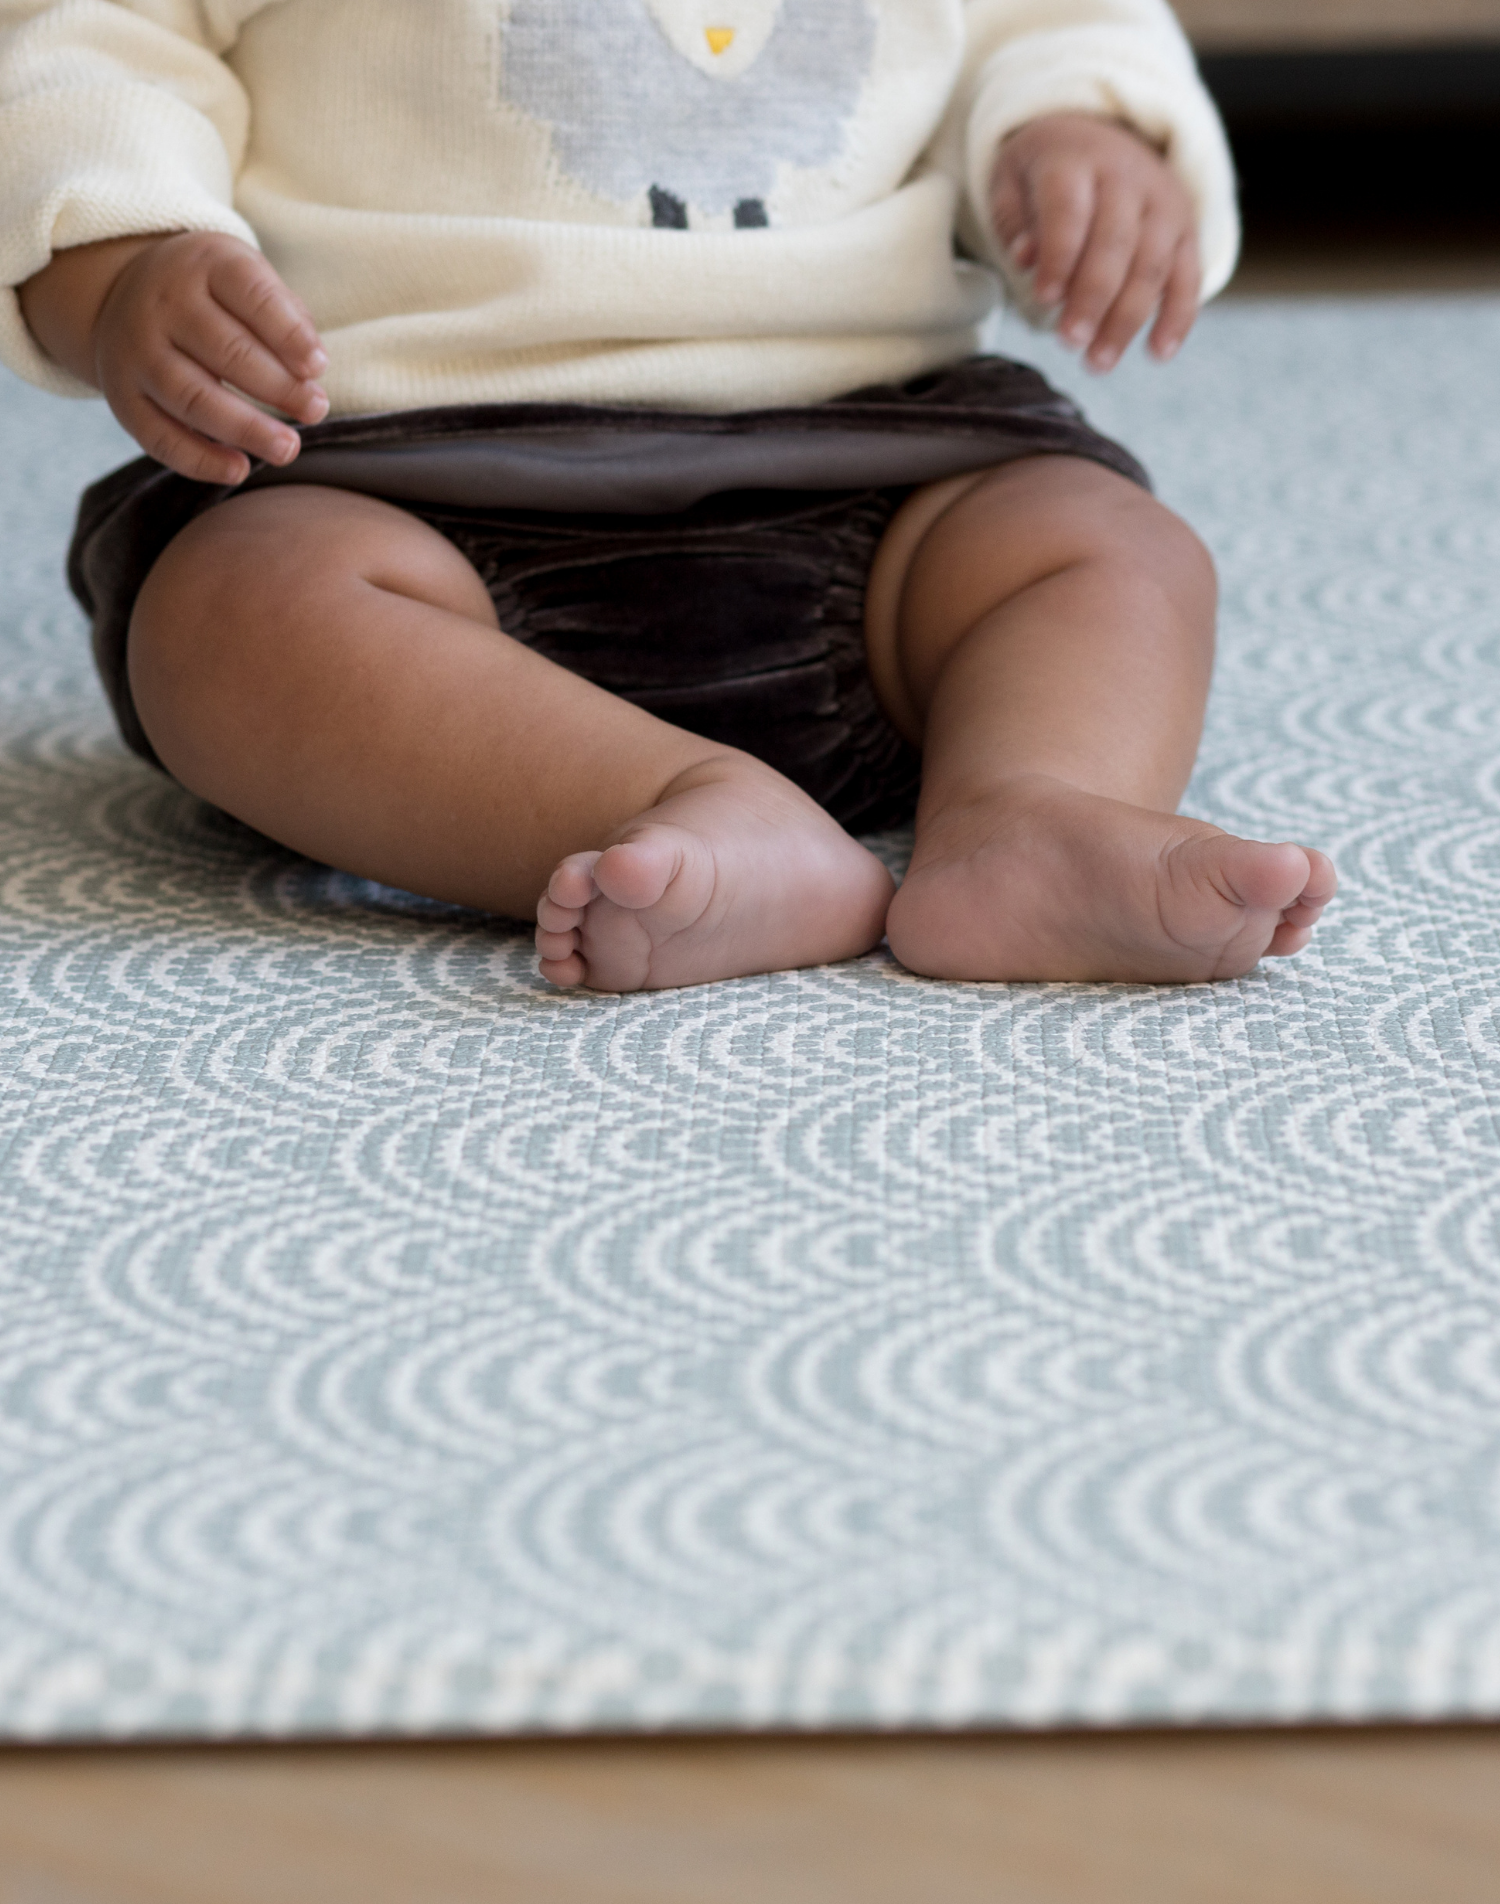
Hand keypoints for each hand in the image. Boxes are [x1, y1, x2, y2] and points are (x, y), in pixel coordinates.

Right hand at [21, 231, 328, 483]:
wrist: (126, 293)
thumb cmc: (213, 295)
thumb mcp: (248, 279)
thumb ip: (286, 317)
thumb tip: (311, 370)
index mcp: (205, 264)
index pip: (252, 295)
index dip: (289, 334)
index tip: (318, 367)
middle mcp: (162, 303)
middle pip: (227, 351)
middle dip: (278, 387)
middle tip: (317, 410)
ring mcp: (137, 352)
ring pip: (194, 398)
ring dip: (246, 430)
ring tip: (288, 448)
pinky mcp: (123, 397)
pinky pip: (160, 436)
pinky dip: (201, 460)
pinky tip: (239, 469)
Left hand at [990, 113, 1200, 371]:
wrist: (1099, 133)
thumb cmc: (1047, 172)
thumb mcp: (1012, 179)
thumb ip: (1012, 221)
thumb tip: (1025, 259)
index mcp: (1077, 160)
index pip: (1071, 211)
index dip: (1060, 257)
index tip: (1044, 299)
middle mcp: (1127, 177)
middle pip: (1116, 243)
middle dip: (1093, 298)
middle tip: (1070, 342)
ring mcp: (1163, 203)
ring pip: (1152, 265)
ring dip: (1127, 319)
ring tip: (1098, 362)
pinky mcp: (1187, 228)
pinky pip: (1189, 275)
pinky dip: (1178, 316)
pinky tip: (1158, 353)